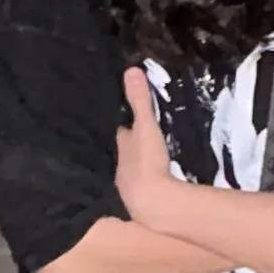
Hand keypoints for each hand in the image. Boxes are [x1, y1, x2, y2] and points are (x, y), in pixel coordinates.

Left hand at [114, 66, 178, 226]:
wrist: (152, 202)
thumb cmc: (147, 161)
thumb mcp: (146, 127)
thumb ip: (140, 101)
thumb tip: (130, 70)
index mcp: (122, 146)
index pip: (120, 131)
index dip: (124, 124)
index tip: (128, 118)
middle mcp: (120, 165)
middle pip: (125, 151)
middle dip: (131, 145)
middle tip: (139, 137)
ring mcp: (128, 185)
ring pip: (131, 169)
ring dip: (138, 164)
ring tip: (147, 158)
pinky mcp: (139, 201)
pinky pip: (142, 186)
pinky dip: (146, 182)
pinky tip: (153, 183)